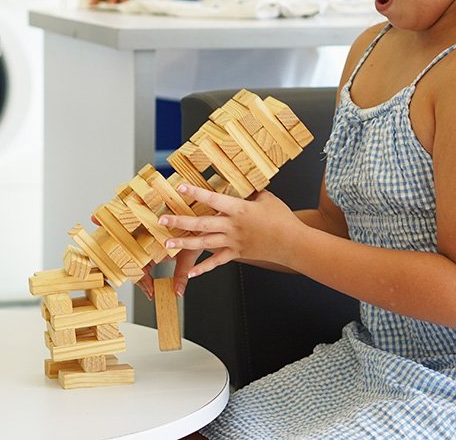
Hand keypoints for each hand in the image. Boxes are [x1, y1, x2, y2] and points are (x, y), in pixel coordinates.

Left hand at [158, 183, 299, 278]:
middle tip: (162, 219)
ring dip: (184, 244)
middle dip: (180, 221)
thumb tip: (243, 181)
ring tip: (167, 243)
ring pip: (204, 244)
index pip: (213, 199)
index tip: (180, 187)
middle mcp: (232, 226)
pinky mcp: (237, 254)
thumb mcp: (266, 197)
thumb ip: (251, 190)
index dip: (196, 193)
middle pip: (202, 223)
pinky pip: (217, 262)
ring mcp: (233, 242)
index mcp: (239, 209)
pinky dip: (203, 269)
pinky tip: (190, 274)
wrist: (293, 243)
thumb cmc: (282, 218)